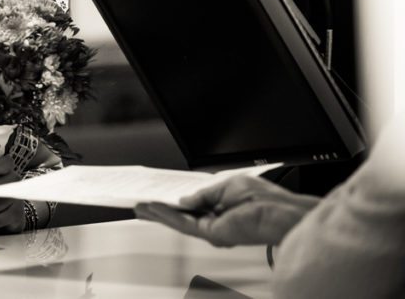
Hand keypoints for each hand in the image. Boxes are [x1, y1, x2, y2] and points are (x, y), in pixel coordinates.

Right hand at [134, 175, 319, 246]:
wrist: (278, 212)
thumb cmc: (264, 199)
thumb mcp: (225, 186)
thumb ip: (202, 195)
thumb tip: (184, 201)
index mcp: (223, 206)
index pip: (194, 205)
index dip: (175, 200)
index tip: (160, 195)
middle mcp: (217, 220)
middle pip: (182, 216)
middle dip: (161, 210)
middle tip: (143, 205)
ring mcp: (214, 229)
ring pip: (179, 222)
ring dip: (159, 214)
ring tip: (141, 207)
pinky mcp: (212, 234)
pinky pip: (184, 224)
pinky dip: (167, 216)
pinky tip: (155, 209)